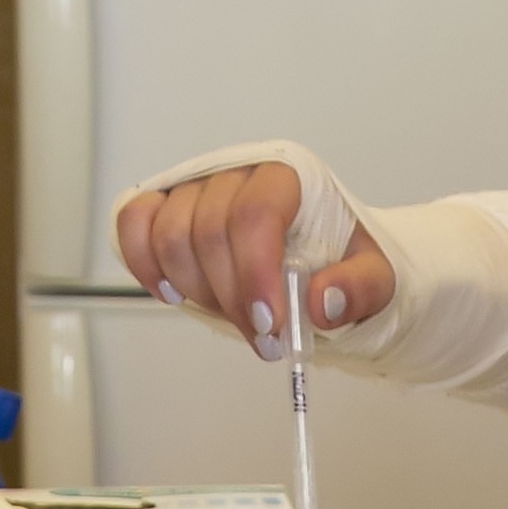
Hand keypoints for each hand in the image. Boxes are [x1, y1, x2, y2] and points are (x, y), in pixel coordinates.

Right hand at [111, 146, 397, 354]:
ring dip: (197, 290)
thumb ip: (359, 288)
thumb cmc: (339, 257)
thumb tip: (323, 302)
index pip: (255, 214)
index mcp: (288, 175)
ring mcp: (196, 185)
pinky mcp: (166, 204)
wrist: (319, 253)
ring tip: (232, 316)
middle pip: (209, 232)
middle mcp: (237, 171)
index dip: (255, 274)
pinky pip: (132, 221)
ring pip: (170, 235)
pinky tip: (173, 293)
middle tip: (263, 337)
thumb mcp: (374, 276)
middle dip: (232, 298)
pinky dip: (143, 261)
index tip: (270, 323)